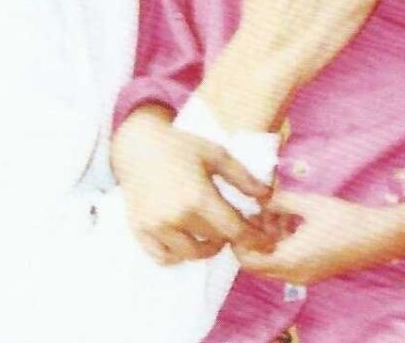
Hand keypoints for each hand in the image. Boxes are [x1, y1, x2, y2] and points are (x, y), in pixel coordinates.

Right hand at [112, 105, 275, 264]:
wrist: (138, 146)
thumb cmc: (180, 146)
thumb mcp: (215, 154)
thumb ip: (242, 177)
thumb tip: (267, 196)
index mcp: (198, 196)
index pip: (234, 230)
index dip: (253, 238)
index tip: (263, 241)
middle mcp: (177, 217)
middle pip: (214, 242)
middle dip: (228, 235)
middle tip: (232, 225)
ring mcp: (156, 227)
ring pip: (191, 253)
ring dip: (205, 247)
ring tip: (210, 232)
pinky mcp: (141, 231)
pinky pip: (165, 258)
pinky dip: (178, 254)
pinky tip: (185, 239)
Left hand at [233, 191, 404, 284]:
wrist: (378, 237)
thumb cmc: (343, 219)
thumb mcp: (309, 204)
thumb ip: (281, 202)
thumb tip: (263, 200)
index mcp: (289, 260)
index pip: (250, 262)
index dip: (238, 243)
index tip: (237, 220)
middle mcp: (295, 274)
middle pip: (260, 265)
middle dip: (253, 240)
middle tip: (254, 214)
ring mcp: (306, 276)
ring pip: (275, 262)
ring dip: (269, 241)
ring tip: (274, 212)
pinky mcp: (315, 271)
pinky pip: (289, 262)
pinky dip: (283, 245)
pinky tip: (290, 221)